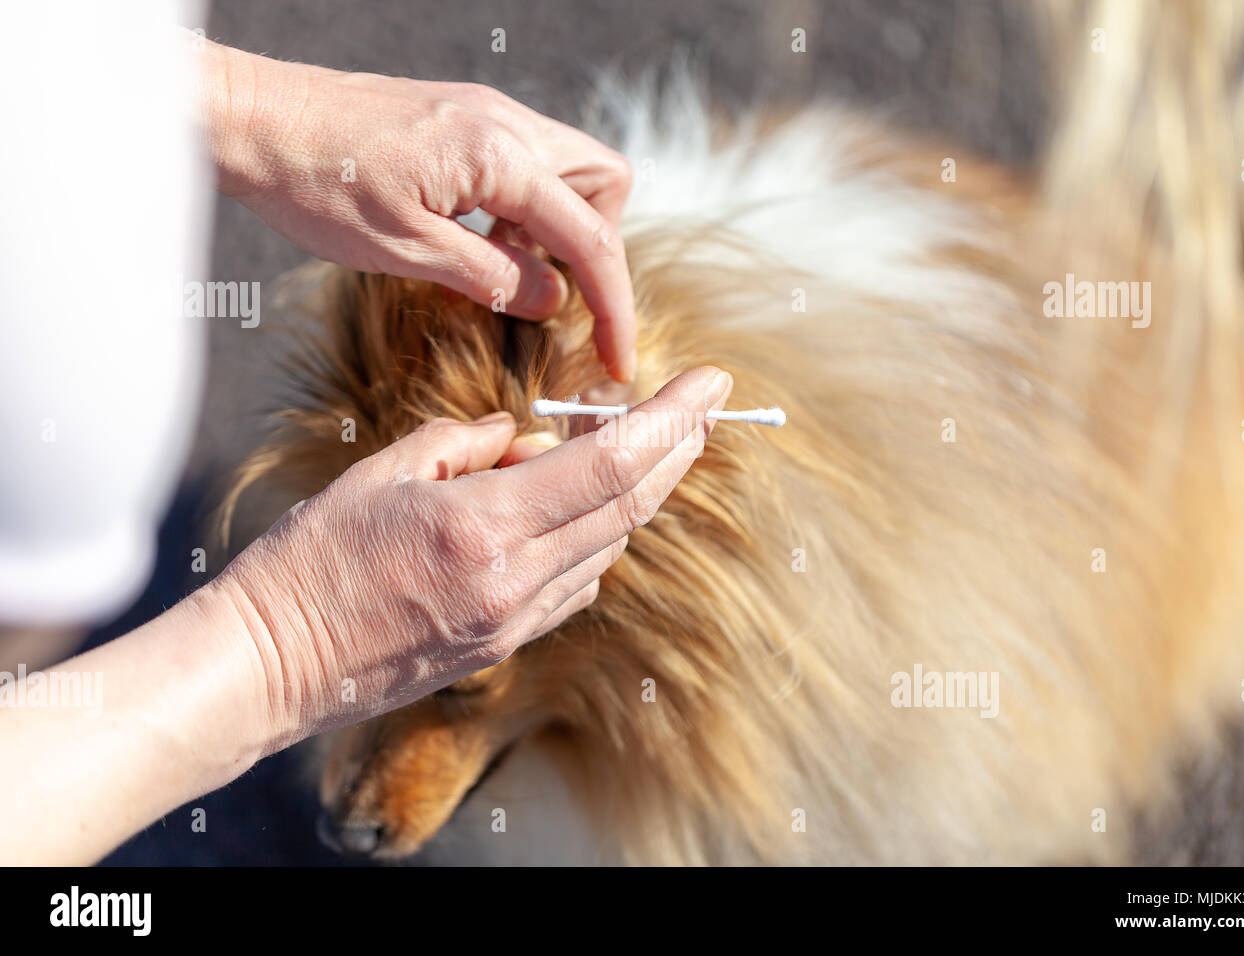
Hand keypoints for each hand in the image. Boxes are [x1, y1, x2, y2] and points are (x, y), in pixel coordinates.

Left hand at [201, 40, 637, 380]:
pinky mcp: (463, 118)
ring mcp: (486, 113)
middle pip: (604, 184)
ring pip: (569, 171)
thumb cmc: (314, 183)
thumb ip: (493, 277)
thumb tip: (554, 302)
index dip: (614, 308)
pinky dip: (524, 208)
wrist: (250, 118)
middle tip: (556, 293)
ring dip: (559, 228)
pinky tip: (480, 237)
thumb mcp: (406, 252)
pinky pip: (526, 164)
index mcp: (500, 156)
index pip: (591, 239)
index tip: (619, 361)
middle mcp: (506, 122)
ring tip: (508, 268)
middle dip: (598, 246)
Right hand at [215, 367, 731, 749]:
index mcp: (482, 527)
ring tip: (618, 443)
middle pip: (629, 505)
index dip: (672, 419)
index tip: (712, 382)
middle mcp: (514, 582)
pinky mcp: (503, 645)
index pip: (609, 465)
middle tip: (706, 406)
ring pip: (609, 543)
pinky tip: (571, 509)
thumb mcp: (381, 472)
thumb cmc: (309, 562)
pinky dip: (592, 536)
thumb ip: (465, 443)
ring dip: (629, 490)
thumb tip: (521, 436)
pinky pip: (577, 581)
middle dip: (678, 449)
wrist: (270, 666)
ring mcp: (514, 622)